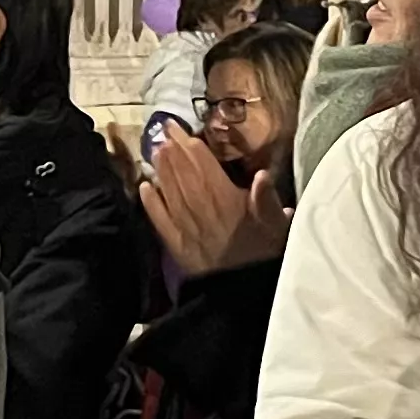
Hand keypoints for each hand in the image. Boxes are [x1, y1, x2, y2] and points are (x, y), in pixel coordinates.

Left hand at [141, 132, 288, 275]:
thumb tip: (262, 173)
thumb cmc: (262, 253)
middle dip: (170, 150)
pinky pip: (158, 216)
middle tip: (161, 133)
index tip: (176, 127)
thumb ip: (266, 197)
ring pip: (167, 188)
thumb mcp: (274, 223)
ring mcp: (183, 222)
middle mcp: (198, 203)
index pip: (200, 161)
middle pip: (180, 170)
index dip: (187, 142)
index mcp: (222, 195)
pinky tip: (145, 187)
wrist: (240, 290)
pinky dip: (150, 200)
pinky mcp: (174, 241)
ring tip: (153, 151)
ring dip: (160, 168)